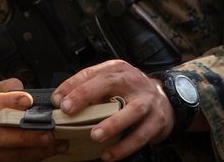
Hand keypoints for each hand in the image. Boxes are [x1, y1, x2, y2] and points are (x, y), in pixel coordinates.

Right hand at [0, 79, 65, 161]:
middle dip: (28, 136)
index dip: (7, 102)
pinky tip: (43, 152)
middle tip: (50, 133)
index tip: (29, 101)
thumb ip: (2, 89)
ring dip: (35, 151)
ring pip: (7, 156)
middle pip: (0, 137)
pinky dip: (28, 158)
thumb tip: (24, 91)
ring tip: (55, 144)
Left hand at [52, 59, 172, 160]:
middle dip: (86, 95)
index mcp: (117, 69)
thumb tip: (62, 101)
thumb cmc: (132, 91)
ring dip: (111, 124)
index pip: (91, 73)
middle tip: (69, 110)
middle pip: (109, 83)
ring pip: (131, 111)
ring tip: (94, 136)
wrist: (166, 98)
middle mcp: (132, 81)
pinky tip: (109, 154)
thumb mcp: (113, 83)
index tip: (58, 100)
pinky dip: (124, 146)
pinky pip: (140, 135)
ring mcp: (147, 100)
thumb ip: (91, 89)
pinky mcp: (157, 120)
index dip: (72, 85)